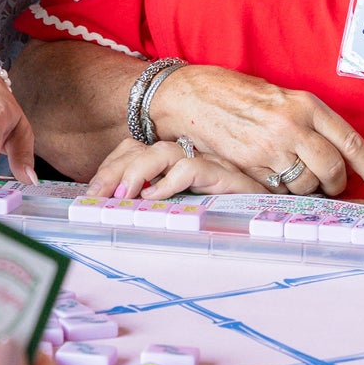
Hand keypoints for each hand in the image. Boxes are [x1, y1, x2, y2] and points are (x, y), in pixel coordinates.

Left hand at [87, 137, 261, 199]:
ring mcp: (206, 161)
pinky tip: (155, 197)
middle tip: (95, 199)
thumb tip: (118, 215)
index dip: (109, 167)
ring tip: (122, 198)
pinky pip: (191, 167)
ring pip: (162, 151)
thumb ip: (156, 204)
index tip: (90, 196)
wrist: (273, 214)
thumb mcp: (182, 210)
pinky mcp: (224, 173)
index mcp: (173, 160)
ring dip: (136, 172)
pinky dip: (169, 181)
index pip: (131, 148)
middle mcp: (187, 155)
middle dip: (113, 171)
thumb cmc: (230, 216)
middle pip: (140, 148)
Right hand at [149, 64, 363, 196]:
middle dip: (335, 184)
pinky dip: (280, 190)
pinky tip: (270, 176)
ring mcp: (270, 148)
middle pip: (332, 169)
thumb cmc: (234, 91)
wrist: (190, 95)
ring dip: (306, 189)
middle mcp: (291, 126)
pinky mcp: (250, 166)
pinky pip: (278, 190)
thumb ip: (305, 119)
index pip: (350, 141)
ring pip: (306, 185)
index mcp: (304, 104)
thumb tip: (331, 149)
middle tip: (330, 186)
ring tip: (294, 177)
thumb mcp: (279, 95)